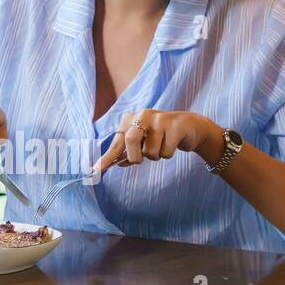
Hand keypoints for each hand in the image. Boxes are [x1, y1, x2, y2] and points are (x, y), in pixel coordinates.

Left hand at [95, 109, 222, 172]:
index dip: (107, 157)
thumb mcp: (142, 142)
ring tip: (162, 146)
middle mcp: (143, 115)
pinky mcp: (175, 126)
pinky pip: (166, 152)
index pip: (117, 142)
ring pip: (150, 152)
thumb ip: (128, 152)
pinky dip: (168, 154)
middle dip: (135, 156)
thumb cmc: (160, 136)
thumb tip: (116, 164)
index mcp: (130, 119)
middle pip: (131, 141)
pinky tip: (172, 144)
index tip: (96, 170)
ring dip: (156, 155)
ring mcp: (159, 119)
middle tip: (140, 159)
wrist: (189, 126)